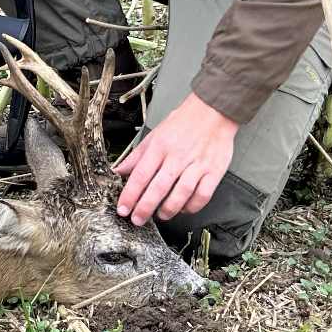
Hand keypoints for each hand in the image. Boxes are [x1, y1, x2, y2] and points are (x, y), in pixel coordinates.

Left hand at [113, 94, 238, 226]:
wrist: (213, 111)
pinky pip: (202, 195)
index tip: (123, 209)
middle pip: (158, 188)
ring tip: (160, 215)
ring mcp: (197, 165)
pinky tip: (183, 209)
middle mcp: (177, 157)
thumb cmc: (183, 123)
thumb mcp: (154, 135)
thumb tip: (118, 171)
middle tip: (137, 220)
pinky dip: (191, 206)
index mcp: (160, 147)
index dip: (130, 195)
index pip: (140, 175)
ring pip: (181, 194)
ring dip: (168, 210)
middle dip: (145, 208)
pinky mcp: (214, 171)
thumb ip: (136, 156)